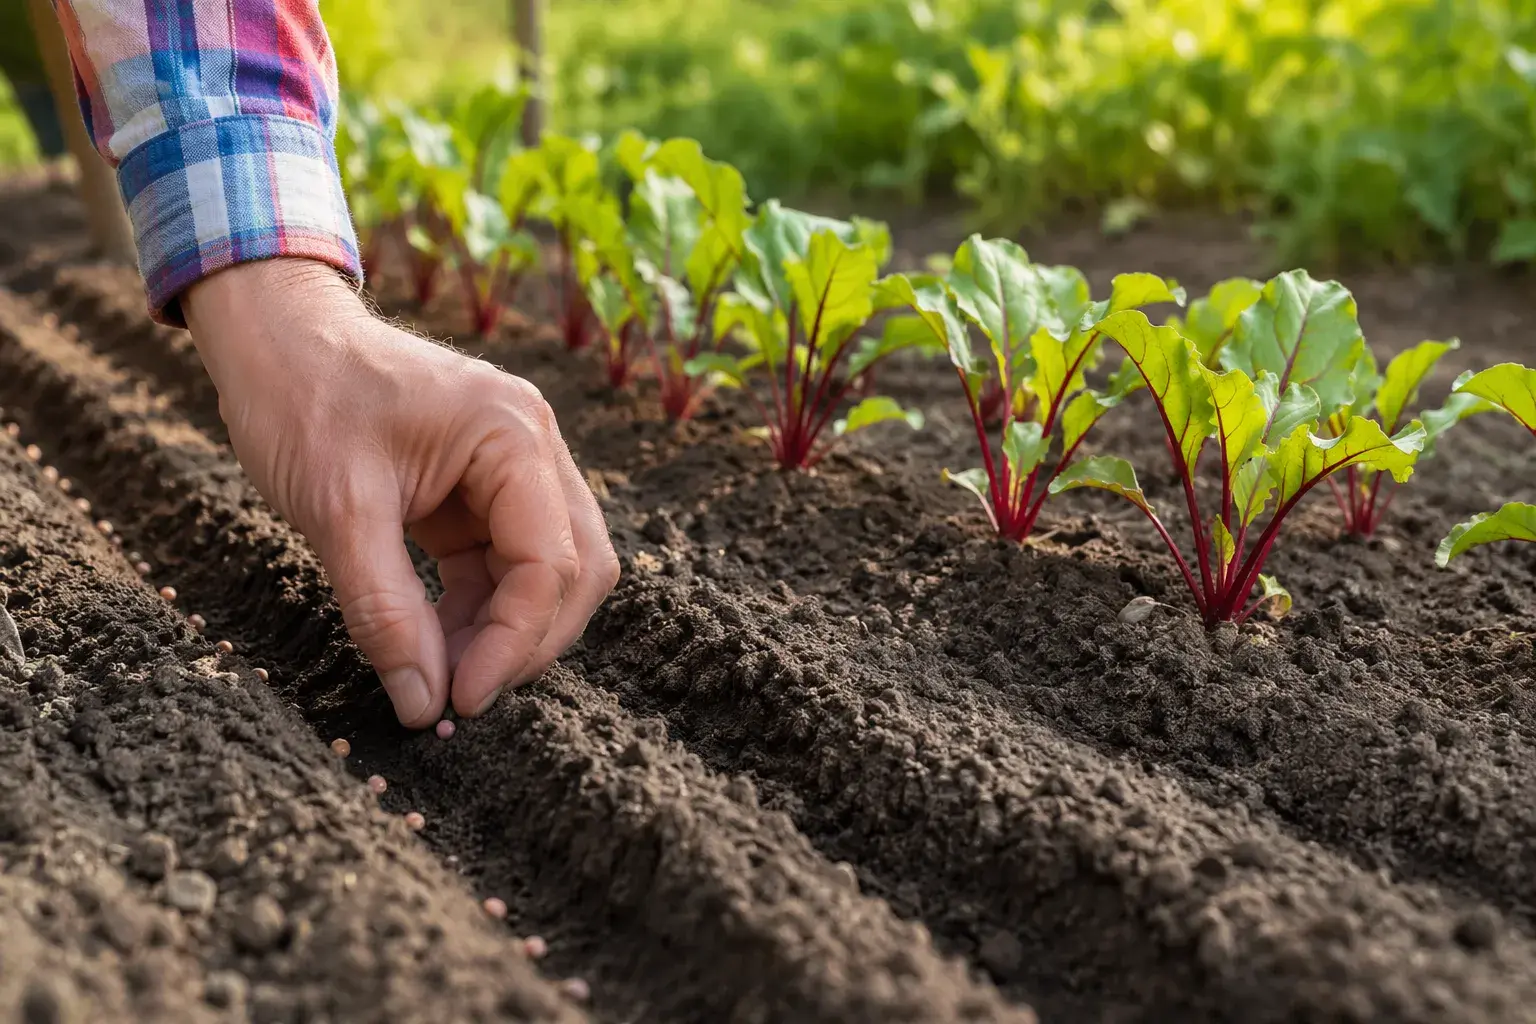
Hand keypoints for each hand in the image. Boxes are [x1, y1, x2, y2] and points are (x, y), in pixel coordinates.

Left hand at [182, 258, 618, 725]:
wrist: (275, 335)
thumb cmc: (300, 397)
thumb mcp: (335, 508)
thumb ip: (384, 609)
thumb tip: (422, 703)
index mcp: (513, 435)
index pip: (549, 562)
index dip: (513, 642)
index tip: (459, 701)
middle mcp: (533, 448)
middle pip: (574, 570)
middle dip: (525, 641)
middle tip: (460, 698)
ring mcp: (515, 468)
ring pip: (548, 573)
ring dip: (504, 631)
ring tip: (440, 677)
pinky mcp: (484, 490)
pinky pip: (504, 565)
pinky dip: (477, 612)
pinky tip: (433, 645)